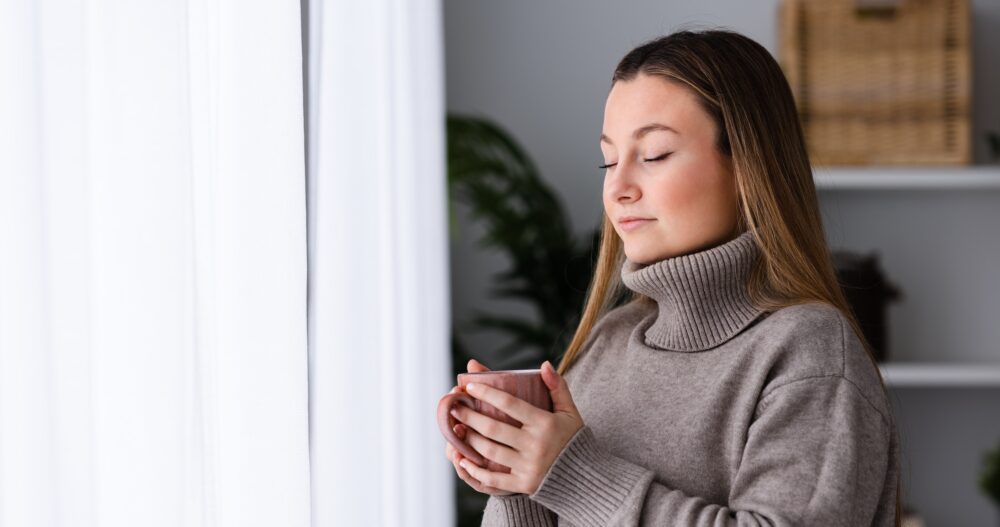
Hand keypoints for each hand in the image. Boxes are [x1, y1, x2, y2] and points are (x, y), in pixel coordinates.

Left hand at [451, 360, 583, 495]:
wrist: (585, 477)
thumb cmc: (573, 439)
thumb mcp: (570, 412)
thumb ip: (557, 388)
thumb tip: (545, 364)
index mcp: (545, 424)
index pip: (511, 404)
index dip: (488, 393)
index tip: (469, 386)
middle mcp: (535, 445)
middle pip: (494, 428)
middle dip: (470, 416)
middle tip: (453, 407)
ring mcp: (528, 467)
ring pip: (490, 451)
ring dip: (469, 440)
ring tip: (456, 429)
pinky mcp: (523, 484)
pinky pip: (494, 479)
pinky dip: (475, 471)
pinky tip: (462, 460)